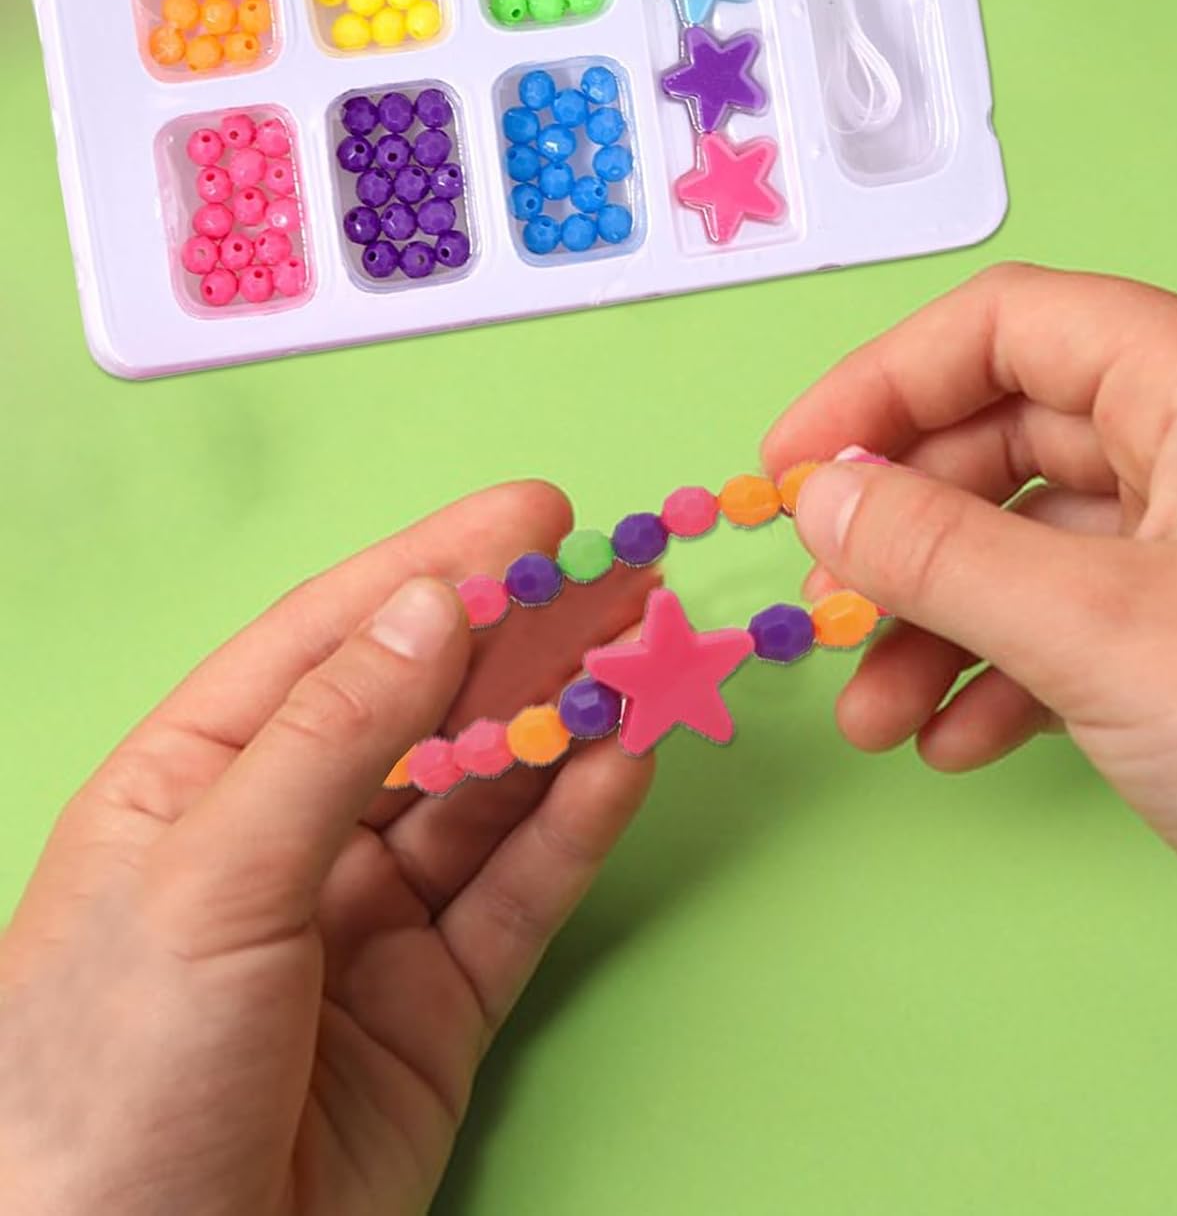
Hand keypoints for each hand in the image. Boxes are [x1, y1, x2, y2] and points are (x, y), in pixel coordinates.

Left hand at [0, 484, 653, 1215]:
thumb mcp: (207, 880)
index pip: (333, 639)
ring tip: (649, 654)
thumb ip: (334, 735)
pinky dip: (578, 825)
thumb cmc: (104, 1083)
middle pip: (430, 705)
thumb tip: (437, 604)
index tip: (536, 516)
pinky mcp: (437, 1000)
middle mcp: (290, 832)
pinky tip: (626, 761)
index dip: (439, 566)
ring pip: (490, 792)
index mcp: (198, 777)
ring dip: (569, 721)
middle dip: (526, 637)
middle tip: (625, 574)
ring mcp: (369, 918)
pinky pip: (519, 890)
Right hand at [764, 265, 1176, 1213]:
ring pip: (1034, 543)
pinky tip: (957, 744)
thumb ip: (935, 549)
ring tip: (872, 714)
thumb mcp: (1092, 626)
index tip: (790, 467)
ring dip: (940, 619)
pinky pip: (1074, 622)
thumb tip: (819, 496)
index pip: (1012, 325)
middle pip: (1013, 437)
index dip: (884, 383)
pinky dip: (1004, 672)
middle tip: (823, 597)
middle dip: (908, 526)